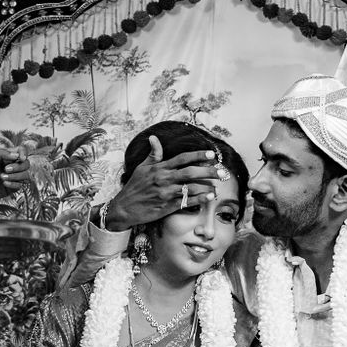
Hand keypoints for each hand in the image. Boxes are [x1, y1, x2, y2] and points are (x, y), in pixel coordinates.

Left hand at [0, 149, 29, 200]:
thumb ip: (2, 154)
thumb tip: (16, 155)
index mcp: (6, 157)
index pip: (21, 152)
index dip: (24, 153)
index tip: (21, 158)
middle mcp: (11, 166)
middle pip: (26, 164)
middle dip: (19, 167)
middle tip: (6, 169)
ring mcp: (12, 178)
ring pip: (25, 175)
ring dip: (15, 176)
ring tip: (2, 177)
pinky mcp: (11, 188)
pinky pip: (20, 186)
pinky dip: (13, 184)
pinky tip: (4, 183)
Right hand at [105, 136, 223, 230]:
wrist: (124, 208)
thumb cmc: (134, 187)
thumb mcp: (141, 168)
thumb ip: (153, 154)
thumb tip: (154, 138)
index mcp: (159, 168)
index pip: (182, 158)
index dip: (198, 155)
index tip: (211, 153)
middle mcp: (164, 179)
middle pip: (190, 172)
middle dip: (208, 170)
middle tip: (222, 171)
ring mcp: (166, 193)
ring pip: (190, 187)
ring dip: (206, 186)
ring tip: (217, 185)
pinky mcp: (167, 206)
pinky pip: (186, 201)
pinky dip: (199, 199)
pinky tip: (209, 196)